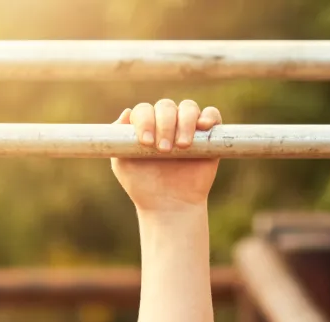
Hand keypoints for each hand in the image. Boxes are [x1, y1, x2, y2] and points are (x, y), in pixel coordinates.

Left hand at [110, 99, 222, 213]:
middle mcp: (167, 122)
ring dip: (185, 122)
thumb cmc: (143, 186)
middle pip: (166, 106)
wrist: (169, 206)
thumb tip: (126, 112)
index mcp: (146, 125)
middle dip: (165, 124)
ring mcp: (188, 127)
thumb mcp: (122, 164)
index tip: (146, 142)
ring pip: (189, 107)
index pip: (144, 110)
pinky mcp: (209, 136)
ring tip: (182, 146)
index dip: (145, 120)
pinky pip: (212, 115)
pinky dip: (208, 116)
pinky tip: (203, 127)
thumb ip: (117, 139)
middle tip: (164, 149)